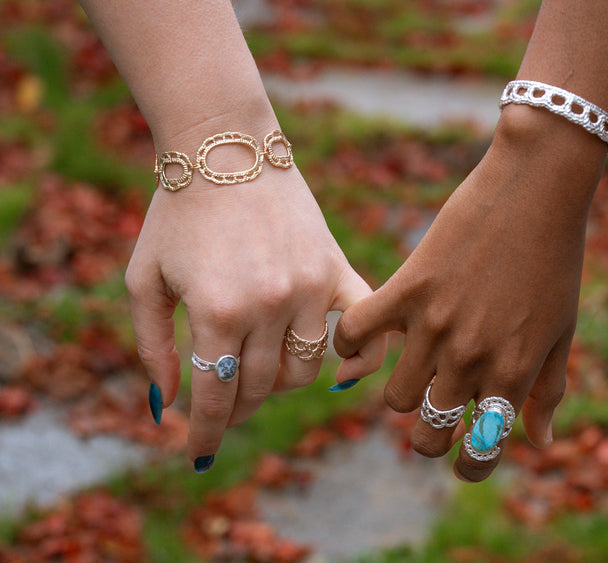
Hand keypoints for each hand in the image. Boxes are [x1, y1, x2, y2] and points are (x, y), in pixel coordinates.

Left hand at [126, 126, 386, 469]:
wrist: (226, 147)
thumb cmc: (177, 213)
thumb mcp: (143, 278)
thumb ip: (153, 345)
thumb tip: (165, 404)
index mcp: (218, 311)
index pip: (214, 397)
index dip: (204, 433)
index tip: (197, 456)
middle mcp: (269, 306)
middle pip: (258, 388)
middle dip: (233, 406)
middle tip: (220, 404)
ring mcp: (309, 289)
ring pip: (304, 369)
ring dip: (278, 382)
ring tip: (257, 368)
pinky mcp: (335, 269)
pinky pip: (366, 326)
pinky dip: (362, 356)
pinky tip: (344, 370)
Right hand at [334, 105, 606, 481]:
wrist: (534, 190)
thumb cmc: (556, 260)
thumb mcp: (561, 331)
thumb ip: (547, 391)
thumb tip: (540, 444)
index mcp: (512, 373)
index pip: (481, 451)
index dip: (469, 467)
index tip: (462, 459)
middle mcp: (470, 358)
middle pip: (427, 435)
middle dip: (430, 438)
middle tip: (434, 415)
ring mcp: (434, 325)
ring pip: (395, 397)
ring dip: (404, 392)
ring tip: (415, 365)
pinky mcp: (406, 289)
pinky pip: (357, 334)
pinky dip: (353, 342)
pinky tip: (367, 335)